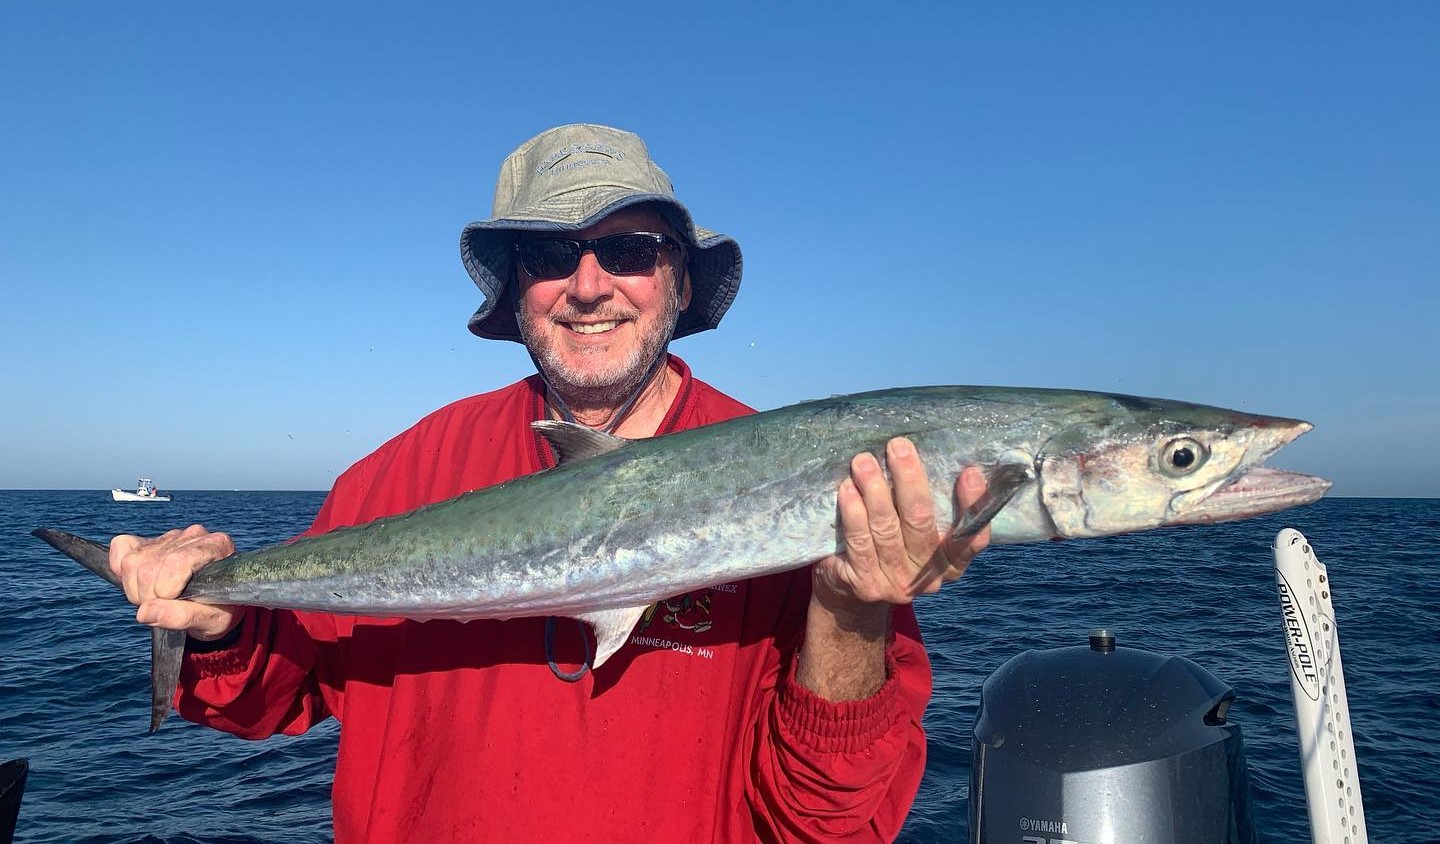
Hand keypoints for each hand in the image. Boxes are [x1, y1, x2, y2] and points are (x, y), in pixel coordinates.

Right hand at [109, 524, 240, 640]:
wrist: (215, 604)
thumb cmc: (219, 609)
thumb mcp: (211, 620)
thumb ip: (182, 617)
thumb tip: (144, 613)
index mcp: (216, 546)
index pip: (176, 561)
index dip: (166, 590)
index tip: (174, 604)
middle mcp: (194, 536)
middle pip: (149, 567)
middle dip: (149, 597)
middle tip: (165, 607)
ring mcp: (170, 536)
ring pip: (132, 562)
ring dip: (136, 590)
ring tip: (157, 598)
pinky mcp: (149, 540)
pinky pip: (121, 547)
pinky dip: (122, 571)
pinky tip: (139, 584)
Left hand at [812, 437, 990, 612]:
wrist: (851, 590)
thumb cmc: (893, 545)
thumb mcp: (918, 533)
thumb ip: (930, 507)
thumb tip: (931, 454)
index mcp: (952, 564)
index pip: (971, 537)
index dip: (972, 505)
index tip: (970, 472)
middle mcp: (929, 579)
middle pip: (921, 522)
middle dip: (909, 479)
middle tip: (899, 447)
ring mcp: (896, 584)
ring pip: (886, 529)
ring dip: (874, 490)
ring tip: (864, 461)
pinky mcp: (865, 584)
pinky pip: (859, 541)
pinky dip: (853, 512)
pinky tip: (847, 489)